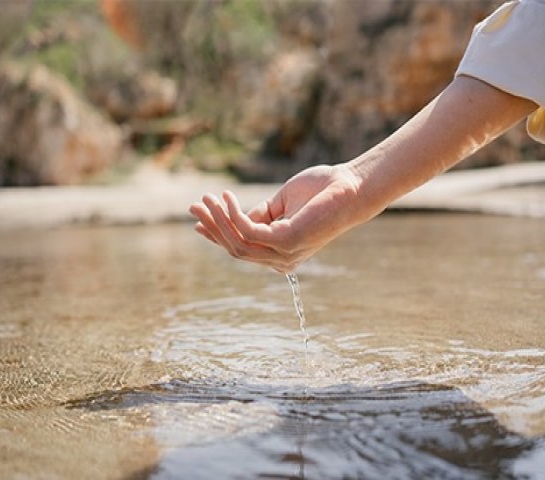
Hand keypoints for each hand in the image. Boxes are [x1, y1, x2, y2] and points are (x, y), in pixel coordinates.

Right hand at [189, 164, 362, 272]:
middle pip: (235, 249)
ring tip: (207, 198)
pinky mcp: (286, 242)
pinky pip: (248, 230)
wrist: (350, 185)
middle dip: (212, 227)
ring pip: (237, 243)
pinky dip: (232, 214)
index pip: (242, 249)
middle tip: (194, 205)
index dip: (217, 234)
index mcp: (281, 253)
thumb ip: (259, 215)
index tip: (198, 218)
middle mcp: (281, 260)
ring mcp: (284, 254)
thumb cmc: (320, 192)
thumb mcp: (281, 204)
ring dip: (217, 220)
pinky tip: (226, 198)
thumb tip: (232, 216)